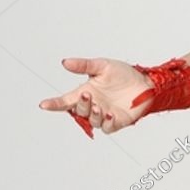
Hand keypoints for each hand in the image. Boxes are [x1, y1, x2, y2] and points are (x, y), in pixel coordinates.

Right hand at [39, 56, 153, 138]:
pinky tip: (110, 114)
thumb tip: (65, 62)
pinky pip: (108, 127)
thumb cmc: (123, 75)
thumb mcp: (102, 66)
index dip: (55, 104)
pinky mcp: (117, 122)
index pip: (66, 101)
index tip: (43, 105)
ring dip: (93, 114)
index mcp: (86, 92)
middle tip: (87, 95)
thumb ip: (84, 65)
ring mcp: (104, 115)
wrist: (146, 82)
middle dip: (81, 104)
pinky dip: (107, 122)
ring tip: (98, 105)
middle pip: (79, 111)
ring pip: (92, 121)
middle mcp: (93, 105)